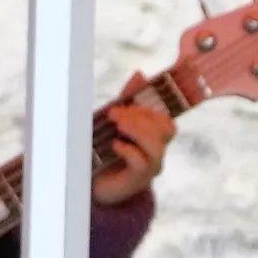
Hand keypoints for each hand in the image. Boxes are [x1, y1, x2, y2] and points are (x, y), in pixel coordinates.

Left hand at [94, 90, 172, 206]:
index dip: (151, 108)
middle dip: (141, 117)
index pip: (166, 119)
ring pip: (157, 147)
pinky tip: (115, 145)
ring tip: (117, 126)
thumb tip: (140, 74)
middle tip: (114, 113)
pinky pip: (142, 164)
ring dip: (137, 131)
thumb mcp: (115, 120)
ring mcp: (150, 168)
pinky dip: (129, 151)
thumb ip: (128, 99)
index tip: (127, 102)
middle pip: (166, 129)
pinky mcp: (137, 180)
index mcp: (154, 136)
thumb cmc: (105, 149)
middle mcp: (156, 152)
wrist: (91, 183)